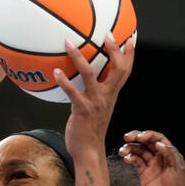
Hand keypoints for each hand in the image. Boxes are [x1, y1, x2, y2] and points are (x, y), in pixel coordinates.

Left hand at [56, 32, 135, 167]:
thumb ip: (95, 94)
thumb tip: (83, 80)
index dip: (130, 54)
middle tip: (107, 33)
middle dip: (114, 49)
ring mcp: (95, 102)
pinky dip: (63, 81)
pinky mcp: (82, 110)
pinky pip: (72, 92)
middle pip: (118, 69)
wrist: (89, 151)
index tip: (130, 38)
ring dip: (78, 57)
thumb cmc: (90, 130)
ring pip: (90, 74)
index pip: (126, 71)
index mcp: (112, 95)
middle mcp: (107, 96)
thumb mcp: (97, 108)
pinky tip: (55, 72)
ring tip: (69, 43)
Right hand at [119, 131, 184, 185]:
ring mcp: (152, 166)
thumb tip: (160, 143)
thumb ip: (171, 155)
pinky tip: (127, 158)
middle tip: (127, 137)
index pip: (159, 139)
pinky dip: (130, 158)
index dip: (149, 135)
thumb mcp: (179, 172)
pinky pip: (136, 161)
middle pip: (148, 142)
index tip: (140, 136)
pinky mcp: (144, 174)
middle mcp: (161, 158)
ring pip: (140, 151)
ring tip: (123, 151)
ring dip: (130, 148)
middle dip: (137, 137)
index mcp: (171, 155)